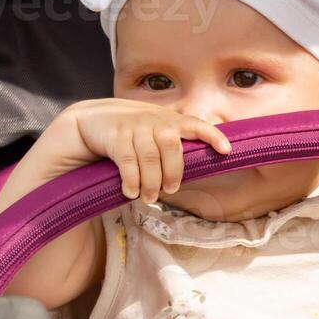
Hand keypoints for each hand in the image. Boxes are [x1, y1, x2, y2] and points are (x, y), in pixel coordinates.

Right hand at [54, 99, 231, 200]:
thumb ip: (172, 143)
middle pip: (171, 147)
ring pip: (150, 158)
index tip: (226, 151)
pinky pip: (128, 161)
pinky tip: (130, 192)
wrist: (92, 120)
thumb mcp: (153, 130)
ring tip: (149, 197)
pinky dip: (131, 180)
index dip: (213, 136)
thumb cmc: (130, 131)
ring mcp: (134, 127)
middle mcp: (154, 121)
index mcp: (169, 120)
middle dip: (173, 172)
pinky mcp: (116, 137)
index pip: (197, 125)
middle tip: (169, 190)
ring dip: (151, 182)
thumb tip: (197, 169)